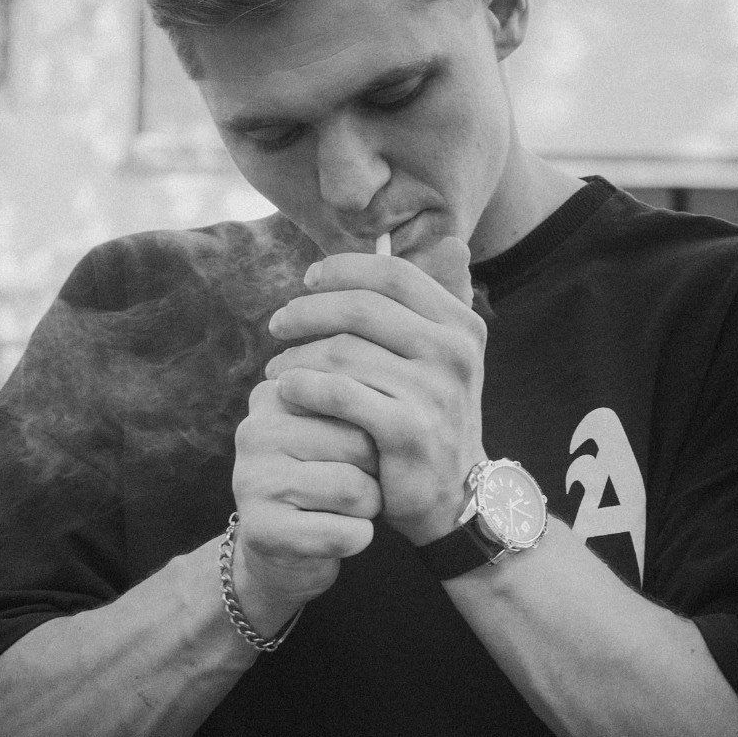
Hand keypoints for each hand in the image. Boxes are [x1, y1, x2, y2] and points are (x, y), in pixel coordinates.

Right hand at [231, 378, 380, 635]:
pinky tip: (336, 536)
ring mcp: (252, 481)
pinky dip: (357, 538)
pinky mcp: (262, 531)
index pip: (354, 400)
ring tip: (341, 508)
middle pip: (359, 444)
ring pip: (355, 489)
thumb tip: (382, 411)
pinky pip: (344, 533)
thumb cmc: (321, 476)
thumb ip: (352, 405)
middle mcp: (255, 431)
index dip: (374, 432)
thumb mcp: (331, 429)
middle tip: (349, 483)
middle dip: (374, 471)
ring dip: (368, 506)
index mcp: (274, 395)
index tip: (354, 447)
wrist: (282, 547)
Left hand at [264, 237, 486, 544]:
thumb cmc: (432, 414)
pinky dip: (302, 387)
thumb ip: (435, 300)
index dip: (342, 270)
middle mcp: (454, 352)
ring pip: (343, 351)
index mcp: (461, 323)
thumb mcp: (443, 355)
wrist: (455, 496)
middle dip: (308, 311)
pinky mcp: (408, 431)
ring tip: (276, 368)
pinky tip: (286, 390)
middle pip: (361, 307)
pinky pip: (338, 394)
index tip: (307, 280)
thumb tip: (448, 240)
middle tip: (278, 325)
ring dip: (297, 356)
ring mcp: (434, 392)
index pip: (393, 273)